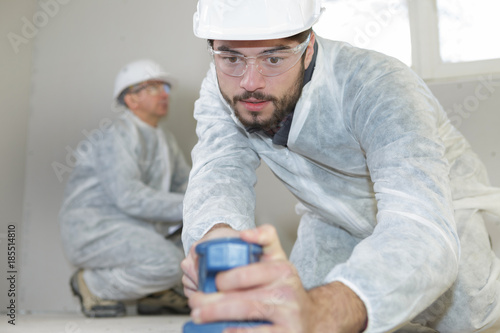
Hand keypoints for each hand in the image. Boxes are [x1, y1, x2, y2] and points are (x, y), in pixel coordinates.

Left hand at [188, 224, 366, 332]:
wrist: (311, 317)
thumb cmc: (284, 288)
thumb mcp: (278, 260)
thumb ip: (264, 239)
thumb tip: (244, 234)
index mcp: (282, 268)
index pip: (249, 270)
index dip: (227, 277)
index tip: (211, 280)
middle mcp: (287, 289)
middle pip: (244, 294)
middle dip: (213, 299)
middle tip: (195, 301)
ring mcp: (288, 313)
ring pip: (247, 311)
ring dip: (217, 314)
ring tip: (199, 314)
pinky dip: (236, 332)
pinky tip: (221, 331)